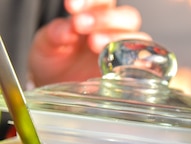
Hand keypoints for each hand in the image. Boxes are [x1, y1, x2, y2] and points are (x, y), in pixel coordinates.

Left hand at [28, 0, 150, 86]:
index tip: (71, 7)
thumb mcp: (46, 44)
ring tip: (94, 43)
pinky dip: (134, 61)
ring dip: (117, 37)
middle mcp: (114, 30)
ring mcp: (124, 51)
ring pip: (139, 37)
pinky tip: (114, 63)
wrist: (56, 85)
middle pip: (128, 16)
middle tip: (81, 24)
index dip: (91, 0)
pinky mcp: (129, 71)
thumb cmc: (54, 60)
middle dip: (105, 18)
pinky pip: (143, 63)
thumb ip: (56, 34)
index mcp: (93, 14)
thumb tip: (67, 29)